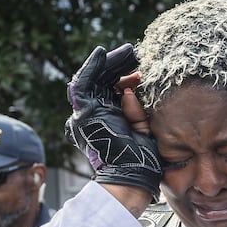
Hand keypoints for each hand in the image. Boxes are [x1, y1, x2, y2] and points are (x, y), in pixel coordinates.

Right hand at [65, 44, 163, 195]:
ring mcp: (87, 113)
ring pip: (93, 79)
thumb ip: (137, 111)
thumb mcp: (143, 129)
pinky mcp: (84, 113)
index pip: (114, 89)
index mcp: (110, 118)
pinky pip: (83, 84)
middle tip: (133, 53)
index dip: (126, 76)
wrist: (133, 175)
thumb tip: (129, 91)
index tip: (142, 69)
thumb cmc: (143, 159)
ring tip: (125, 52)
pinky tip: (102, 53)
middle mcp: (96, 114)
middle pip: (103, 81)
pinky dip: (91, 67)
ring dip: (108, 62)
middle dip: (118, 65)